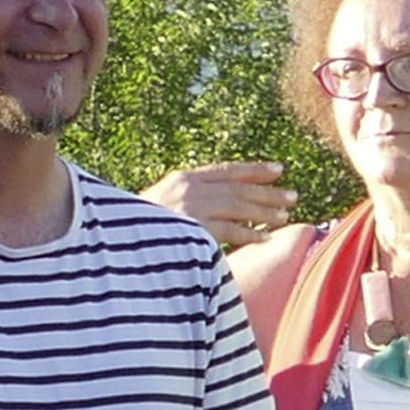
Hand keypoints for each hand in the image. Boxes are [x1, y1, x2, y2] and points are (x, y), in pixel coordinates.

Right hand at [145, 161, 296, 248]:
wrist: (116, 239)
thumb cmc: (140, 226)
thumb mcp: (164, 202)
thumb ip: (192, 198)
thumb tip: (221, 202)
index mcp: (183, 178)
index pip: (226, 171)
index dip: (254, 170)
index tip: (278, 170)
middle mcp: (188, 188)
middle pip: (237, 187)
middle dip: (267, 192)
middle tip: (292, 195)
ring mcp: (190, 207)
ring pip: (236, 205)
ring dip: (263, 211)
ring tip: (285, 215)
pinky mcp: (191, 228)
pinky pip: (228, 230)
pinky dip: (248, 233)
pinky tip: (266, 237)